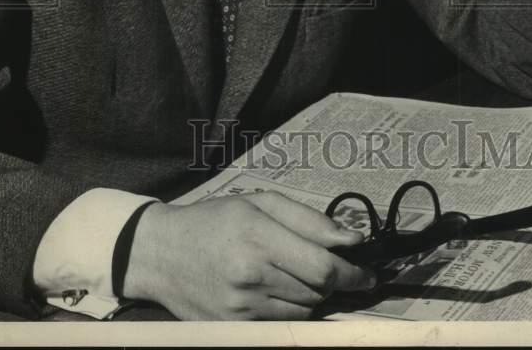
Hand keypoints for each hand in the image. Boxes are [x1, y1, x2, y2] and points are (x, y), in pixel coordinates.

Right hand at [122, 191, 375, 319]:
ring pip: (305, 310)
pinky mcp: (236, 328)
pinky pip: (283, 323)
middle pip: (318, 291)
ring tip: (298, 273)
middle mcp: (251, 278)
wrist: (162, 254)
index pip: (323, 267)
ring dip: (314, 295)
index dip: (353, 273)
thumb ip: (307, 219)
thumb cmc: (214, 220)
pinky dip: (293, 308)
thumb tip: (351, 238)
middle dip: (334, 280)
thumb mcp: (259, 203)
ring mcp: (242, 309)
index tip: (369, 273)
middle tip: (335, 267)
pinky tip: (280, 289)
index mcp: (257, 239)